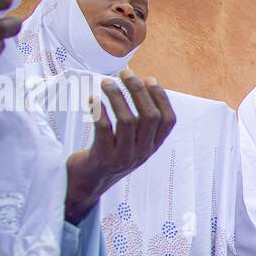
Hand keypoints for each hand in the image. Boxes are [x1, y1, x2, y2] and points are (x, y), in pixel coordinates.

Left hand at [65, 70, 177, 223]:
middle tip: (125, 73)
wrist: (88, 183)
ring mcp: (124, 156)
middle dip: (138, 90)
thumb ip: (140, 123)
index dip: (161, 97)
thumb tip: (141, 85)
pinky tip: (92, 99)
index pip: (168, 120)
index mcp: (153, 146)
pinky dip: (99, 110)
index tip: (149, 78)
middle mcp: (142, 152)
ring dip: (117, 96)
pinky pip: (104, 129)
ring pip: (128, 120)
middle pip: (150, 116)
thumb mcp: (132, 142)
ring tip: (106, 82)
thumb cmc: (109, 154)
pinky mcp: (103, 157)